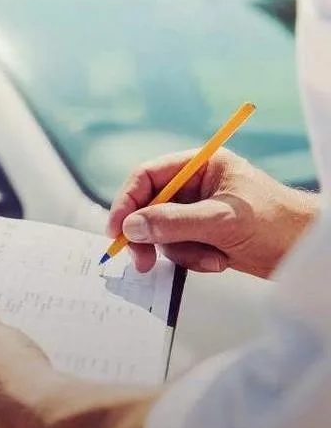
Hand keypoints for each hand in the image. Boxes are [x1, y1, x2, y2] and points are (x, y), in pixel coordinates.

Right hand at [107, 149, 317, 278]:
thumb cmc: (278, 224)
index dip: (127, 202)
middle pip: (149, 207)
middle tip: (142, 261)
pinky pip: (178, 248)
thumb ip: (173, 222)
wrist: (309, 251)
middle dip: (149, 235)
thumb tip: (131, 227)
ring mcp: (199, 211)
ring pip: (162, 232)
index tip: (117, 230)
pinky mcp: (204, 235)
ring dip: (181, 251)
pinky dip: (194, 259)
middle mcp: (196, 185)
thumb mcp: (221, 220)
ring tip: (211, 258)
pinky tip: (219, 261)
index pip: (148, 177)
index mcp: (201, 166)